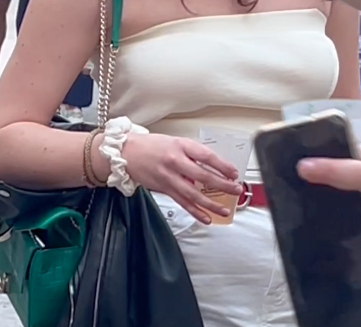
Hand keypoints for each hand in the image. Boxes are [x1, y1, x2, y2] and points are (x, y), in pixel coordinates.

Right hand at [120, 133, 241, 223]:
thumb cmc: (151, 146)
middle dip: (222, 185)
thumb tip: (211, 167)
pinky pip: (182, 202)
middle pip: (203, 176)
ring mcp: (169, 177)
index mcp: (181, 146)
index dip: (222, 165)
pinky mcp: (164, 189)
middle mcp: (175, 162)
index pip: (206, 156)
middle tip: (235, 190)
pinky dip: (195, 212)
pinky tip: (206, 218)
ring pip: (194, 194)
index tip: (233, 172)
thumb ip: (192, 154)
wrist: (125, 153)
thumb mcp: (175, 142)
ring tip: (225, 210)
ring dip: (211, 204)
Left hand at [298, 145, 360, 277]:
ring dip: (335, 209)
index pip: (360, 152)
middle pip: (360, 170)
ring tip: (315, 209)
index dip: (330, 156)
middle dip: (330, 170)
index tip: (302, 158)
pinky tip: (338, 233)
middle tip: (302, 170)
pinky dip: (350, 231)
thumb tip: (332, 171)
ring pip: (356, 206)